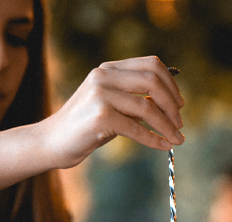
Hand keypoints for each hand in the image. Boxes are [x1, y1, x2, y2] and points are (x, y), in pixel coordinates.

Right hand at [37, 56, 185, 168]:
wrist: (51, 141)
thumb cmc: (84, 125)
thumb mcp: (110, 103)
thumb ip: (134, 97)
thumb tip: (171, 102)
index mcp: (109, 68)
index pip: (151, 64)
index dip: (171, 84)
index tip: (180, 104)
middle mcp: (104, 76)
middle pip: (153, 82)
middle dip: (172, 105)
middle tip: (180, 124)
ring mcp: (101, 95)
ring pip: (148, 108)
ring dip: (168, 126)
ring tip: (177, 139)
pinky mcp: (100, 117)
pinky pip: (137, 129)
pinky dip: (154, 139)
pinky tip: (163, 146)